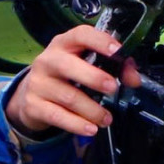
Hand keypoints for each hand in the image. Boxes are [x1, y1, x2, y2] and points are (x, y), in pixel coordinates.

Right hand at [3, 26, 143, 139]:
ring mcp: (38, 83)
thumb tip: (134, 78)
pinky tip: (90, 129)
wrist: (29, 96)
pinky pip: (58, 116)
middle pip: (69, 66)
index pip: (80, 35)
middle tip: (112, 88)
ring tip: (106, 118)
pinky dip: (77, 124)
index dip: (99, 41)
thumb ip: (112, 68)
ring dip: (92, 110)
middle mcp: (47, 60)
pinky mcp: (33, 105)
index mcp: (64, 44)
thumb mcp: (84, 66)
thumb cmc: (64, 77)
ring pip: (68, 96)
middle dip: (94, 77)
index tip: (116, 51)